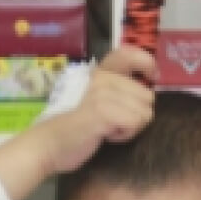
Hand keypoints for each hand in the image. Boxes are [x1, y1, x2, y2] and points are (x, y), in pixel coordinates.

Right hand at [29, 46, 156, 174]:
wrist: (49, 145)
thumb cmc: (76, 129)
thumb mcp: (97, 102)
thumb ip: (118, 92)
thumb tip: (149, 92)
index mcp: (100, 73)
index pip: (128, 53)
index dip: (147, 63)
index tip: (151, 78)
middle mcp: (101, 78)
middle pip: (147, 96)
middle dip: (136, 115)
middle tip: (112, 123)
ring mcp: (102, 92)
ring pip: (145, 112)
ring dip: (131, 127)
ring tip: (107, 129)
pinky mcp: (103, 110)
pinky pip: (135, 122)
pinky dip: (125, 134)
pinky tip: (106, 134)